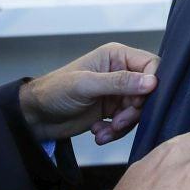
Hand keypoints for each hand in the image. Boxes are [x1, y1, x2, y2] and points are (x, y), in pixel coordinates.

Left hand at [18, 42, 157, 145]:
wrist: (37, 116)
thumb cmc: (55, 91)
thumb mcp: (87, 85)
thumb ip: (120, 83)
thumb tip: (152, 82)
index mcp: (116, 56)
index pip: (150, 64)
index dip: (151, 84)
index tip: (139, 101)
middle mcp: (120, 72)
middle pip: (148, 92)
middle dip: (135, 111)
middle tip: (118, 122)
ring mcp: (117, 93)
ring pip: (139, 110)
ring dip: (123, 125)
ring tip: (102, 131)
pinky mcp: (112, 111)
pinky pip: (127, 123)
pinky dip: (115, 132)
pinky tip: (98, 133)